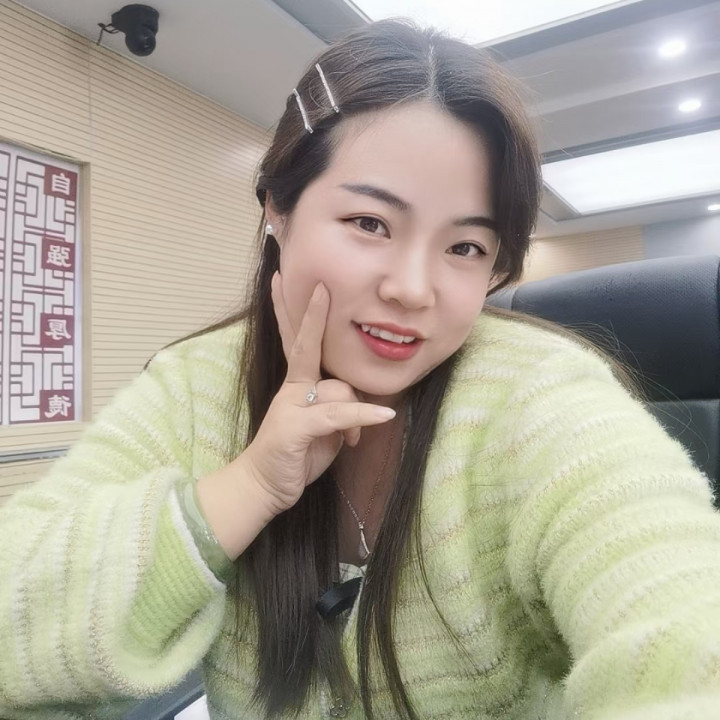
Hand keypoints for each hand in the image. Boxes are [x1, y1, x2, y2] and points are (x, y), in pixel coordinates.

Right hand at [241, 274, 395, 514]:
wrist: (264, 486)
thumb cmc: (296, 454)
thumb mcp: (324, 429)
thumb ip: (340, 409)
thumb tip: (362, 409)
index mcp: (297, 385)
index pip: (297, 342)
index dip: (294, 312)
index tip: (284, 281)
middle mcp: (292, 389)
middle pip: (304, 346)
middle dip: (311, 314)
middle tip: (320, 285)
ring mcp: (291, 406)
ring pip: (338, 390)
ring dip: (356, 416)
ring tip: (350, 442)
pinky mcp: (296, 427)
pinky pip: (337, 413)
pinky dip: (363, 415)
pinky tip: (383, 416)